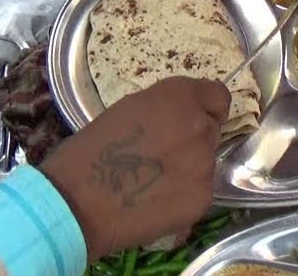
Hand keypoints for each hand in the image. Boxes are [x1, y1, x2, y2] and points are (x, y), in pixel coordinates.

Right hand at [40, 77, 231, 260]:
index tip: (192, 119)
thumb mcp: (130, 109)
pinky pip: (200, 190)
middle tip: (164, 154)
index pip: (218, 97)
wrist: (78, 201)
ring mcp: (204, 164)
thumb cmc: (92, 149)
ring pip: (206, 162)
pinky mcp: (203, 198)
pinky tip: (157, 200)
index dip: (206, 108)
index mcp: (180, 97)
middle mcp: (199, 126)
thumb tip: (180, 118)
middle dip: (194, 139)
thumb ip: (164, 109)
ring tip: (156, 181)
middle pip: (212, 130)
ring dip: (189, 167)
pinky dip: (184, 194)